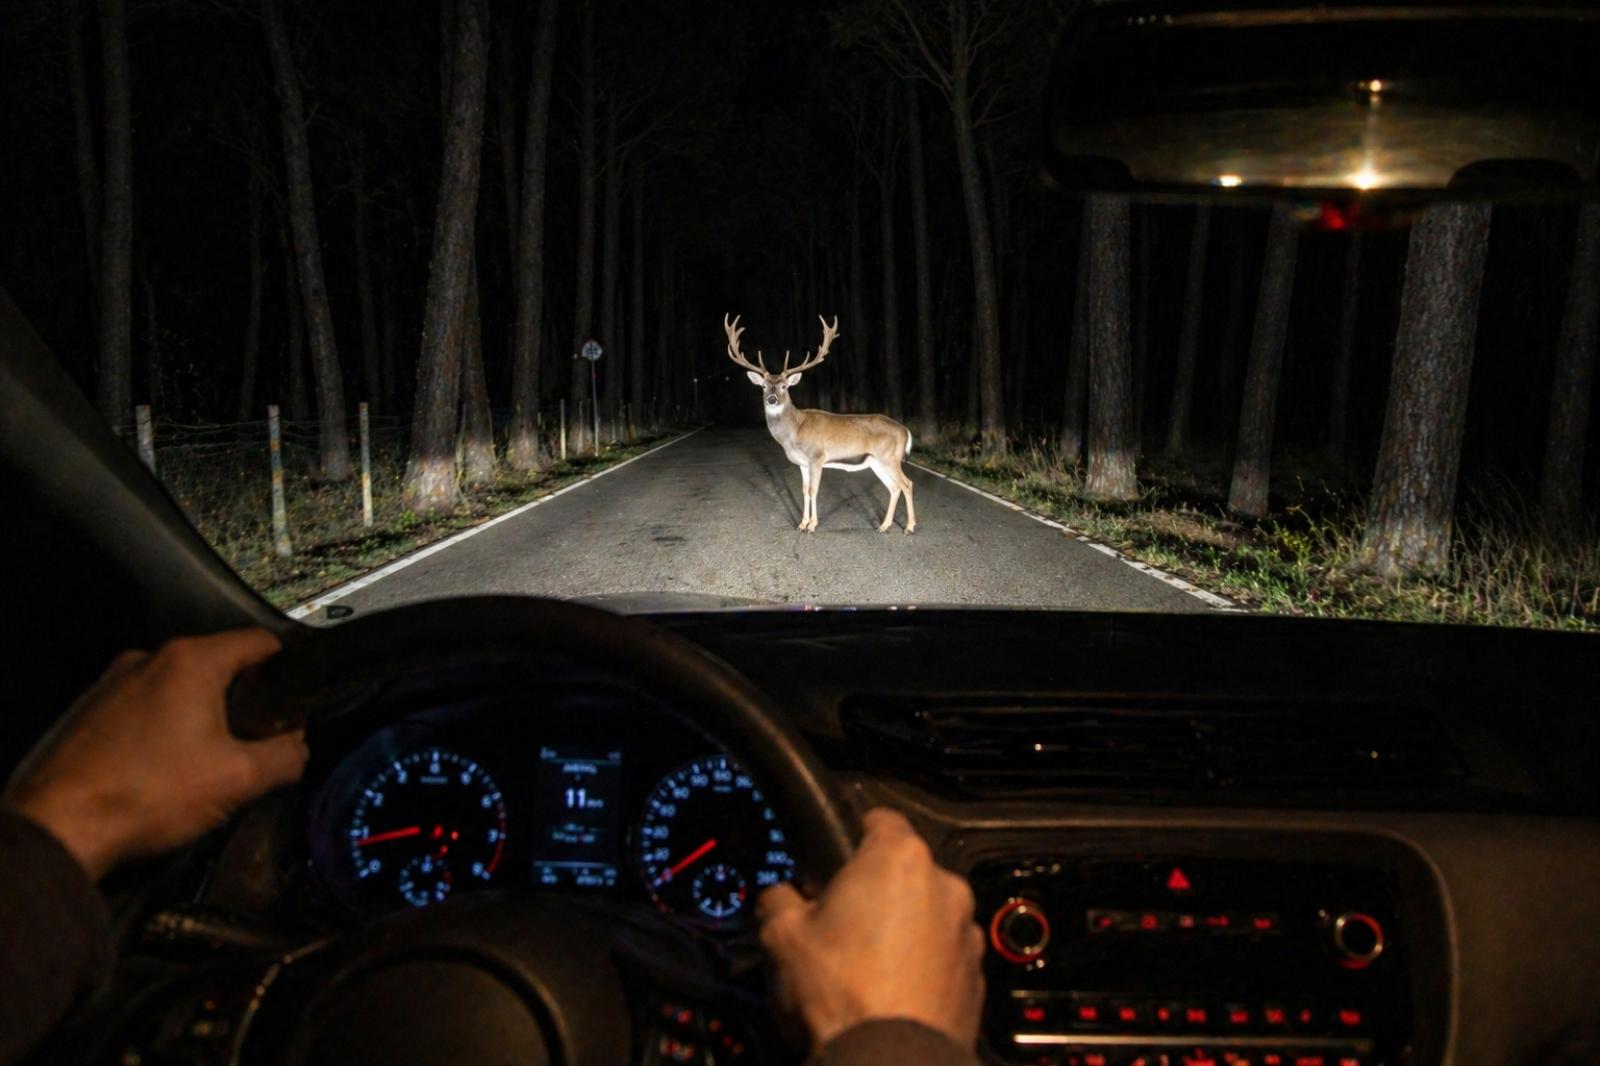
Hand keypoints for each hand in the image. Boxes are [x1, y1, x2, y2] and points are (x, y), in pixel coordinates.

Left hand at [3, 628, 308, 880]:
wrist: (58, 828)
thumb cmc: (149, 795)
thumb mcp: (239, 780)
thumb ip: (287, 756)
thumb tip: (299, 747)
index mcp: (190, 661)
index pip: (261, 643)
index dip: (288, 672)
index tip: (294, 705)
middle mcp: (148, 659)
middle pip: (218, 667)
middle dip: (241, 702)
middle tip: (253, 745)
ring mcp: (111, 683)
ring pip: (177, 689)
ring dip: (197, 718)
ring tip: (203, 765)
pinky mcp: (86, 712)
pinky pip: (142, 709)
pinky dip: (160, 731)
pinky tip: (160, 771)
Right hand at [757, 807, 984, 1049]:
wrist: (888, 1063)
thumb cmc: (843, 997)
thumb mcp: (780, 936)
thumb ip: (779, 898)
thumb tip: (779, 897)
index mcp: (898, 858)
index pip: (877, 817)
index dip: (848, 837)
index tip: (832, 862)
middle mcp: (944, 887)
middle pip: (903, 872)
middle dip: (873, 892)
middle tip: (836, 925)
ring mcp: (965, 934)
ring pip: (927, 916)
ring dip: (901, 931)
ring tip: (862, 969)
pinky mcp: (976, 977)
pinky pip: (943, 957)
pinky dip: (920, 968)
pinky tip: (887, 994)